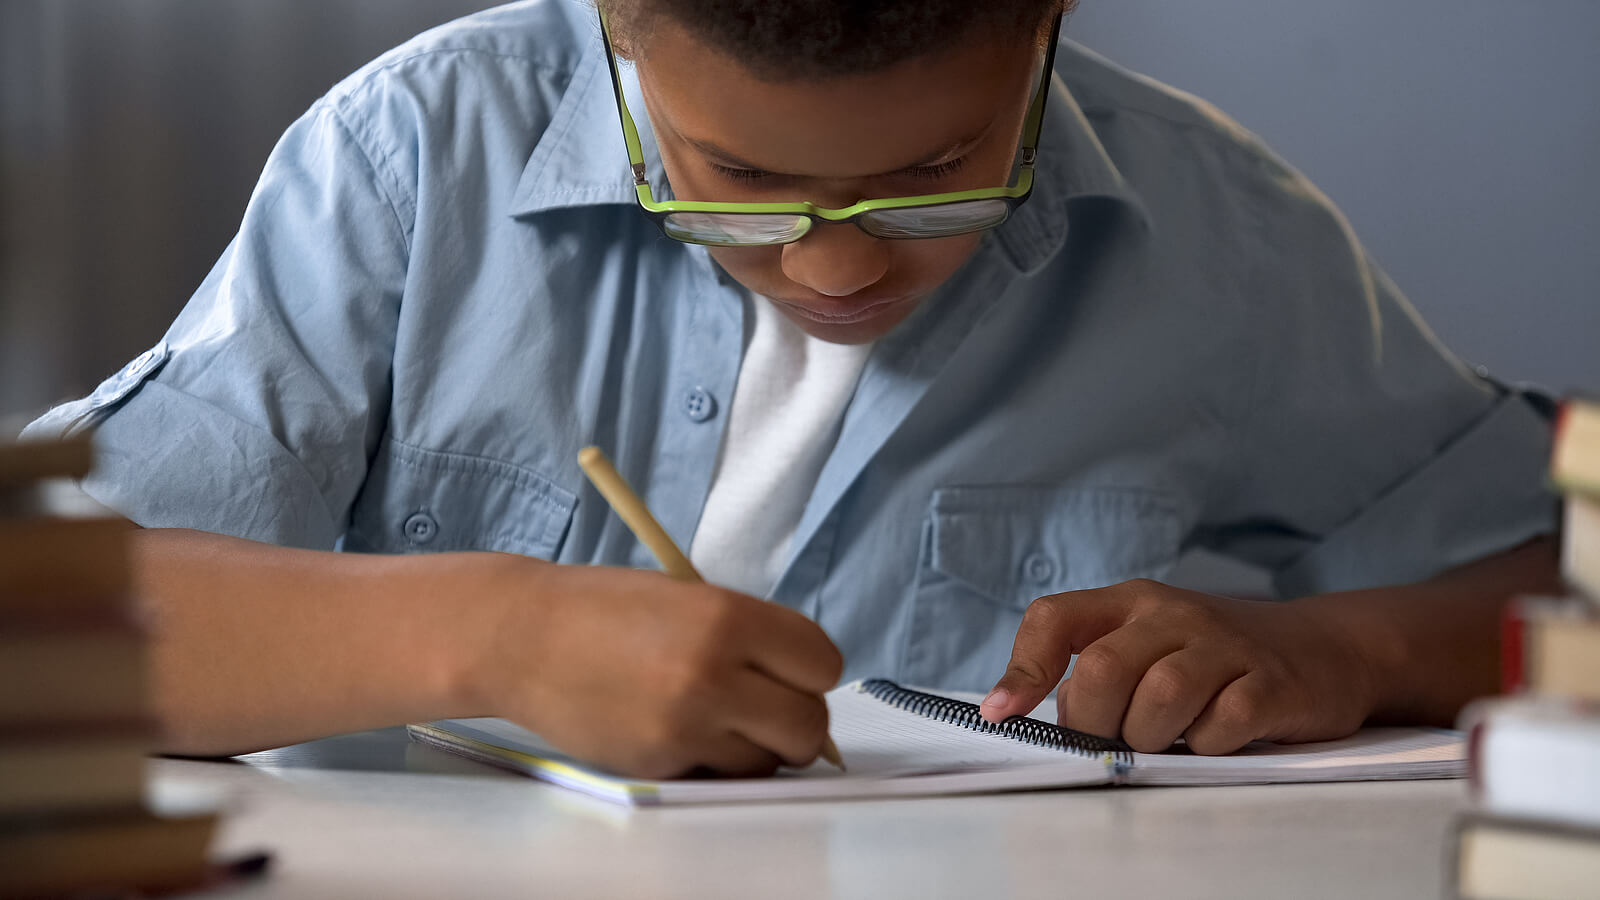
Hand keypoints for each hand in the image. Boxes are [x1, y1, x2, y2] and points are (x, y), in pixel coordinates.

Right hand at [460, 558, 842, 778]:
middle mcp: (712, 672)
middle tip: (769, 708)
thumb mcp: (690, 598)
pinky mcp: (659, 762)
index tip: (795, 673)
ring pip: (768, 761)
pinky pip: (718, 775)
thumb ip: (750, 635)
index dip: (811, 671)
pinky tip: (679, 728)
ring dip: (755, 747)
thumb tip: (803, 684)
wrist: (523, 637)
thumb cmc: (603, 612)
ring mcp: (685, 724)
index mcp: (727, 616)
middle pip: (808, 724)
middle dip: (797, 721)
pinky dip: (711, 761)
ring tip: (716, 717)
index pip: (822, 662)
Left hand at [979, 580, 1376, 753]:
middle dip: (1095, 723)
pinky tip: (1215, 738)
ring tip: (1169, 739)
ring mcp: (1226, 645)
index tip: (1002, 715)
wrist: (1323, 649)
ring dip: (1152, 737)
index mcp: (1131, 602)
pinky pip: (1221, 726)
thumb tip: (1033, 721)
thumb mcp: (1148, 646)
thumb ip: (1093, 673)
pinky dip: (1207, 746)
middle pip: (1104, 669)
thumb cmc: (1215, 658)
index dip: (1021, 669)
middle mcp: (1174, 613)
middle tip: (1114, 741)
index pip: (1054, 619)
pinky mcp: (1271, 683)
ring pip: (1160, 697)